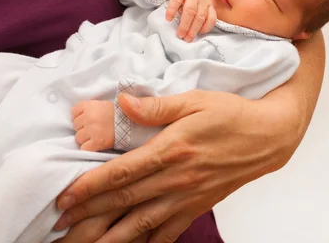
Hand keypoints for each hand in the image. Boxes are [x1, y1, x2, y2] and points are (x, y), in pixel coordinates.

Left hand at [54, 90, 303, 241]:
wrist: (268, 136)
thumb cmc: (231, 114)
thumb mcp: (196, 100)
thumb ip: (157, 106)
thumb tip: (123, 102)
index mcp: (171, 149)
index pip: (121, 173)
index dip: (89, 187)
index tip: (64, 198)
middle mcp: (176, 179)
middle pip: (124, 202)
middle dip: (88, 215)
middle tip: (60, 226)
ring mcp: (188, 197)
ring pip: (141, 224)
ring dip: (110, 237)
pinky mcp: (198, 206)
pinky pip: (169, 233)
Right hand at [166, 0, 216, 41]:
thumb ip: (199, 12)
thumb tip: (193, 30)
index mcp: (208, 2)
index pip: (211, 17)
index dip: (206, 27)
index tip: (199, 35)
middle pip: (200, 16)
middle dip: (193, 29)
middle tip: (186, 40)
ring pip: (190, 10)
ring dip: (185, 23)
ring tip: (179, 34)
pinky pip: (177, 0)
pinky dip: (173, 10)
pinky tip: (168, 18)